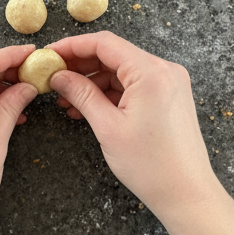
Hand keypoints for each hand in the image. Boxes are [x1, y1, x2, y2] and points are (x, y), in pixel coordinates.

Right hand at [47, 31, 215, 218]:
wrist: (184, 190)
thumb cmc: (151, 164)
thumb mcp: (108, 127)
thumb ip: (82, 96)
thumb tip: (59, 77)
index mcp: (151, 72)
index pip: (105, 44)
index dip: (73, 46)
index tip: (48, 55)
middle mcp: (163, 70)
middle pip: (114, 55)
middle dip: (80, 66)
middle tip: (52, 78)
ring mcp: (168, 83)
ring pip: (121, 72)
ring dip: (92, 82)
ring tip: (65, 100)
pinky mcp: (167, 97)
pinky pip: (132, 86)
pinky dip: (108, 93)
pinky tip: (87, 108)